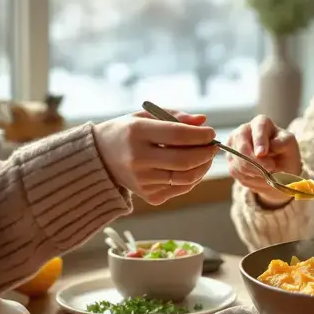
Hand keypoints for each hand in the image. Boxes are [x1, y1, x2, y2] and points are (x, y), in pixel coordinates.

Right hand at [93, 111, 218, 205]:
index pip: (177, 135)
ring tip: (206, 156)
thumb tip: (203, 122)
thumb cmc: (127, 132)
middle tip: (213, 146)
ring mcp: (142, 181)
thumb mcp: (146, 116)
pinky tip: (192, 168)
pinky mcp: (148, 196)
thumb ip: (176, 117)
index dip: (200, 135)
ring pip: (185, 178)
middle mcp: (137, 159)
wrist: (99, 158)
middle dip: (206, 153)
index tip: (211, 133)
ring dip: (203, 167)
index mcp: (136, 133)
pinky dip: (192, 178)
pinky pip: (180, 188)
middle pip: (184, 160)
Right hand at [227, 115, 301, 207]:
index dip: (259, 141)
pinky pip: (236, 172)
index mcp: (261, 123)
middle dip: (254, 162)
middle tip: (270, 169)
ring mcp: (234, 145)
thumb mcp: (290, 146)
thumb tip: (272, 145)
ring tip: (268, 173)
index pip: (258, 129)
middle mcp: (243, 131)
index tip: (262, 153)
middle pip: (242, 146)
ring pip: (238, 162)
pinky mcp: (230, 160)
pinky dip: (249, 178)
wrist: (278, 168)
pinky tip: (259, 175)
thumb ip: (282, 143)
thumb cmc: (285, 152)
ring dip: (254, 172)